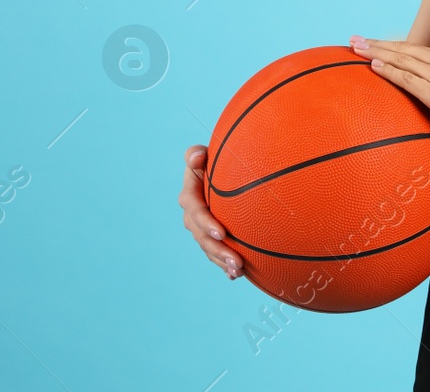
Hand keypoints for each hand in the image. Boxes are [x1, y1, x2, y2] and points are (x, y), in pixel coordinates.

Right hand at [178, 144, 244, 279]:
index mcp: (190, 195)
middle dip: (218, 250)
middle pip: (202, 236)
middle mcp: (192, 215)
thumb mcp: (202, 155)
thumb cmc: (214, 162)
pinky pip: (215, 254)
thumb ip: (195, 154)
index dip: (205, 222)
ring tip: (239, 271)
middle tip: (238, 262)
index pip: (194, 209)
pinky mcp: (210, 238)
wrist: (222, 176)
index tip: (221, 233)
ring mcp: (200, 229)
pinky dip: (224, 266)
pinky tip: (235, 276)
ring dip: (222, 262)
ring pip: (209, 248)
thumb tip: (196, 156)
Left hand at [347, 35, 429, 147]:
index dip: (393, 46)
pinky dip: (388, 71)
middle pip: (403, 48)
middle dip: (377, 44)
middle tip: (355, 39)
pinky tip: (373, 67)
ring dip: (376, 52)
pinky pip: (406, 78)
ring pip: (401, 58)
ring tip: (356, 47)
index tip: (376, 43)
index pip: (416, 49)